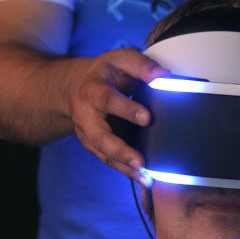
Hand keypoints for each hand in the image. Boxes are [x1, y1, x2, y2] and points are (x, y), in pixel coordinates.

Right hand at [69, 48, 168, 183]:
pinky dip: (125, 171)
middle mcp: (86, 115)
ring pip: (103, 153)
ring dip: (124, 166)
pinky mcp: (95, 146)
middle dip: (119, 150)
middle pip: (99, 136)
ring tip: (145, 177)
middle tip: (140, 162)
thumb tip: (163, 76)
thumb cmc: (105, 73)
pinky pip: (109, 160)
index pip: (107, 100)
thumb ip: (141, 65)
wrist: (76, 87)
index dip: (126, 109)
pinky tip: (143, 178)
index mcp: (92, 90)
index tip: (147, 118)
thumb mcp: (120, 60)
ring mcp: (88, 134)